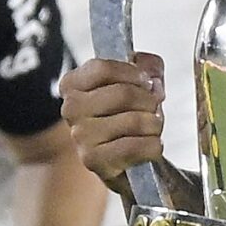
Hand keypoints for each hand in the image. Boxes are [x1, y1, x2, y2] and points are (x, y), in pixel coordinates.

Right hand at [62, 52, 166, 191]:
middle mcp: (71, 108)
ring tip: (152, 127)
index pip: (103, 69)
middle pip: (123, 94)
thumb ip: (148, 65)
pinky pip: (134, 147)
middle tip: (154, 108)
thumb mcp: (140, 81)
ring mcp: (80, 136)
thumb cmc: (130, 115)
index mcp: (74, 84)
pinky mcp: (93, 160)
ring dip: (154, 124)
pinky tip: (152, 145)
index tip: (146, 82)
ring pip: (133, 120)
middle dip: (150, 101)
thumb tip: (151, 73)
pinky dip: (153, 145)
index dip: (133, 74)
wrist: (131, 157)